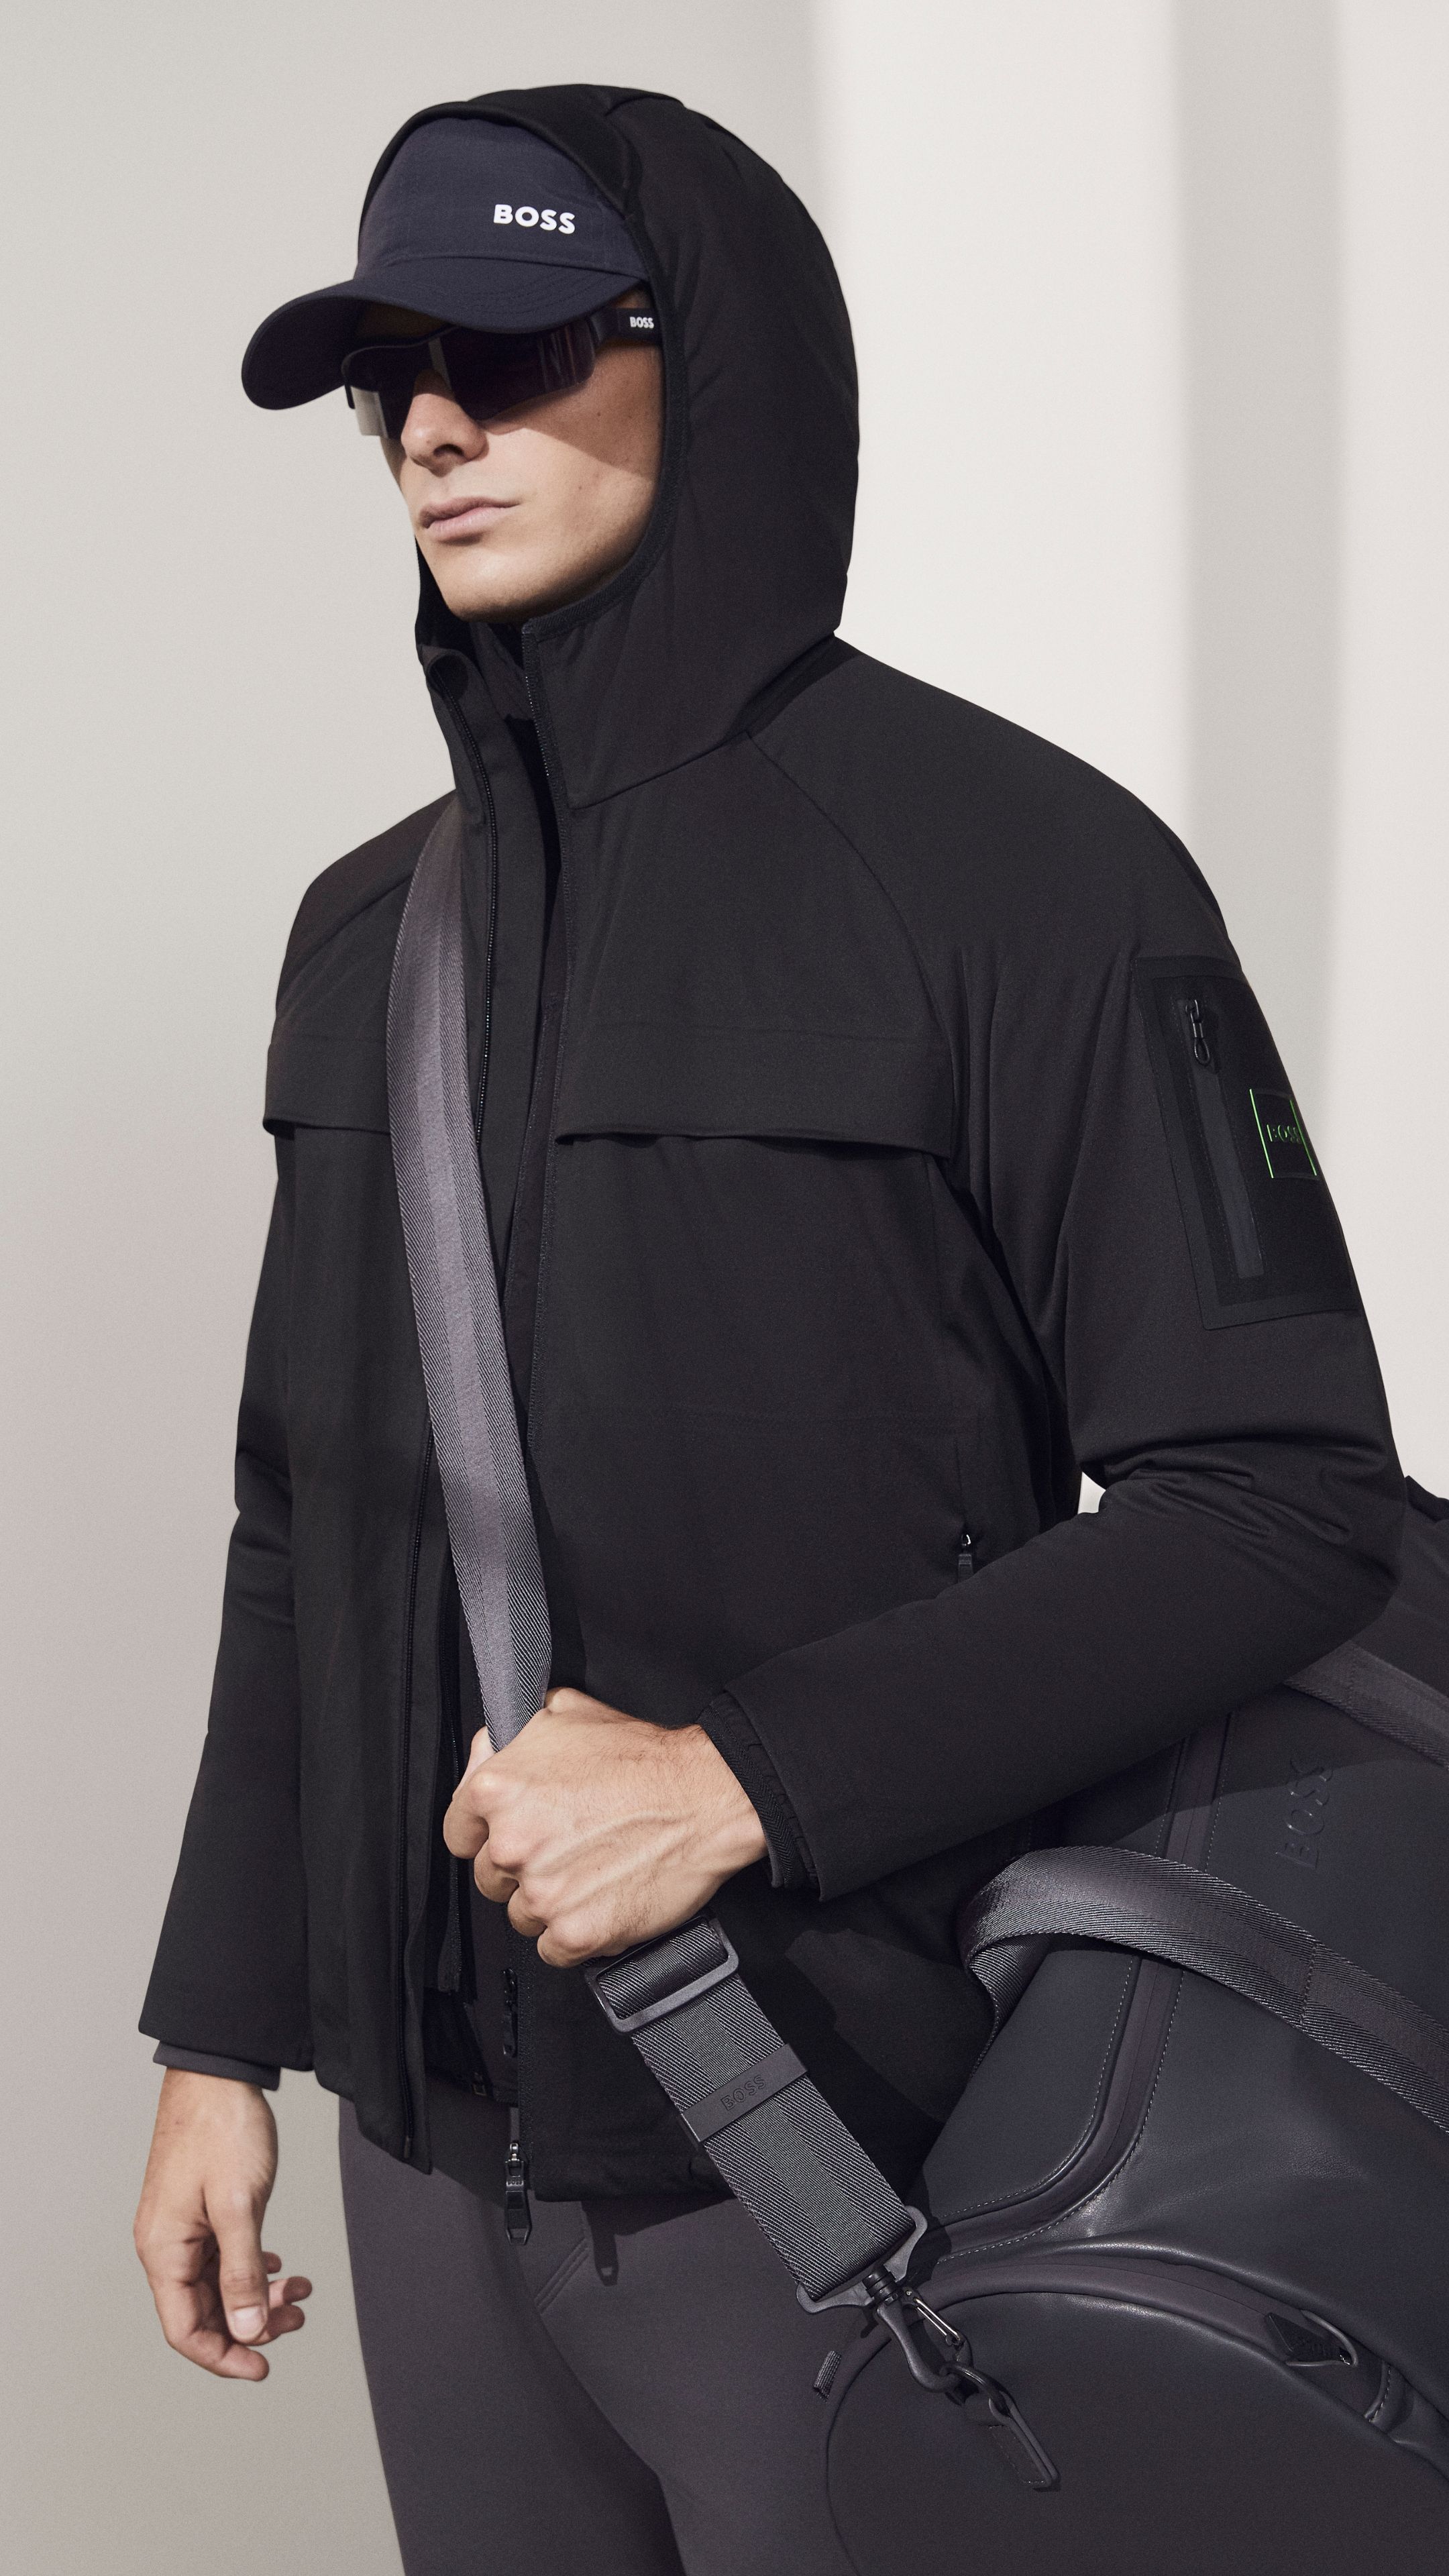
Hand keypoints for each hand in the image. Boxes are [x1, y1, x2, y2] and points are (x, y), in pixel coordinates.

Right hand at [134, 2070, 311, 2379]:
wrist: (217, 2072)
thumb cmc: (222, 2129)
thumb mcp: (240, 2206)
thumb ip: (242, 2274)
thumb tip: (248, 2332)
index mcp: (164, 2250)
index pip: (185, 2330)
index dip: (224, 2357)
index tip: (263, 2368)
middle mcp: (165, 2244)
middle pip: (203, 2312)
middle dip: (251, 2323)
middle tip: (297, 2317)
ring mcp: (180, 2226)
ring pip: (216, 2284)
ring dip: (257, 2295)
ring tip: (299, 2290)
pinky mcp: (197, 2208)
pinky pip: (220, 2256)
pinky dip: (250, 2268)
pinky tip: (276, 2266)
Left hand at [443, 1687, 766, 1966]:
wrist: (705, 1796)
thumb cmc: (643, 1757)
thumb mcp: (564, 1712)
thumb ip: (512, 1735)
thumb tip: (489, 1750)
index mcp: (497, 1790)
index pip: (459, 1833)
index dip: (486, 1834)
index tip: (513, 1834)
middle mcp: (512, 1843)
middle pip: (490, 1877)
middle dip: (523, 1867)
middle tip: (565, 1848)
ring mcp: (543, 1892)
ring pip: (521, 1915)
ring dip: (549, 1901)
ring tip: (589, 1872)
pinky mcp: (575, 1932)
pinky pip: (552, 1948)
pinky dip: (574, 1933)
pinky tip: (599, 1901)